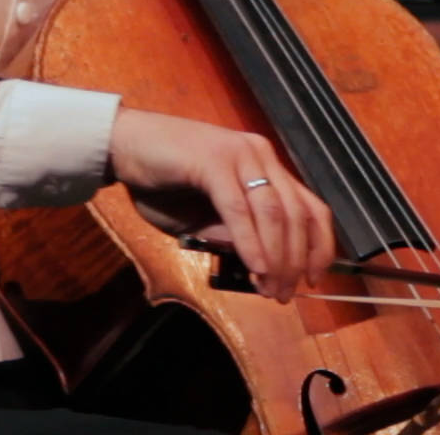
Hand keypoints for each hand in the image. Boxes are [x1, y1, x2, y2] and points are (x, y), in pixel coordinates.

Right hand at [107, 108, 333, 301]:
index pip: (309, 206)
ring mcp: (239, 155)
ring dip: (276, 256)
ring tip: (270, 288)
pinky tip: (255, 266)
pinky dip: (251, 241)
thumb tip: (259, 264)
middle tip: (284, 294)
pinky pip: (239, 208)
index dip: (318, 245)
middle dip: (295, 261)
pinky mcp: (214, 161)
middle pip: (296, 214)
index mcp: (264, 166)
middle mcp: (259, 156)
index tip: (314, 278)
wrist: (122, 146)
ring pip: (273, 212)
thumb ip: (230, 235)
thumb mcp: (202, 219)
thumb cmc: (161, 181)